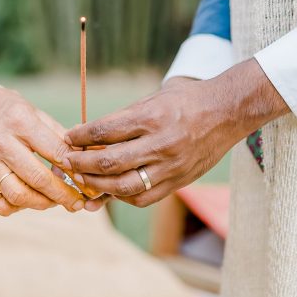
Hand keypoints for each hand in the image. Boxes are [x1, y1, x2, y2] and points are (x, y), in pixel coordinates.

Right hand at [0, 78, 83, 215]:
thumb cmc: (11, 110)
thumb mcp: (37, 113)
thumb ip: (60, 136)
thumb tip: (85, 157)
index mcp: (21, 122)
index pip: (55, 151)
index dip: (75, 169)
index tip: (87, 180)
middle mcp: (2, 143)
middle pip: (37, 178)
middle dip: (62, 195)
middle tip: (77, 201)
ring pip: (16, 194)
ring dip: (41, 203)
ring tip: (54, 201)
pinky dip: (10, 207)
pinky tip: (24, 201)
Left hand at [61, 59, 287, 206]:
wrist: (228, 112)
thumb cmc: (186, 101)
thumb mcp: (152, 99)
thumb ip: (123, 120)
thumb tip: (88, 137)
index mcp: (152, 117)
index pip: (105, 130)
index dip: (81, 137)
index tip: (68, 139)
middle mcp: (161, 143)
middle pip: (109, 161)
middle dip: (82, 164)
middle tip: (67, 163)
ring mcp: (170, 166)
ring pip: (124, 186)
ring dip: (97, 186)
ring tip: (83, 180)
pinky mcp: (179, 181)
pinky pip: (144, 197)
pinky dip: (122, 196)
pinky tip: (111, 191)